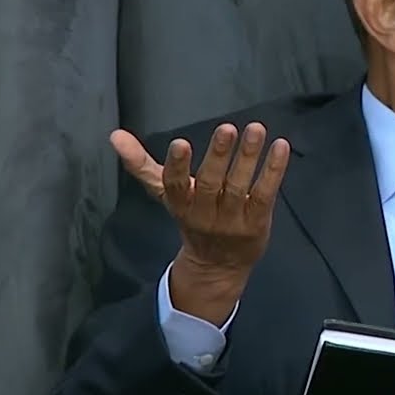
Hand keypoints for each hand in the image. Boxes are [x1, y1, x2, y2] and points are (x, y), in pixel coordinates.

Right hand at [110, 122, 290, 323]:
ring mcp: (232, 220)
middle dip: (218, 156)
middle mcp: (204, 214)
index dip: (177, 166)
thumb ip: (142, 165)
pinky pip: (265, 194)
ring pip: (239, 186)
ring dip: (248, 157)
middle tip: (227, 128)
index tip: (180, 143)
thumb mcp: (166, 194)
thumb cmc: (193, 217)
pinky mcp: (257, 221)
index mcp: (180, 204)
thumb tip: (115, 136)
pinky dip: (273, 171)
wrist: (218, 265)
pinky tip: (280, 147)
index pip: (174, 185)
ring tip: (255, 129)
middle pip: (210, 183)